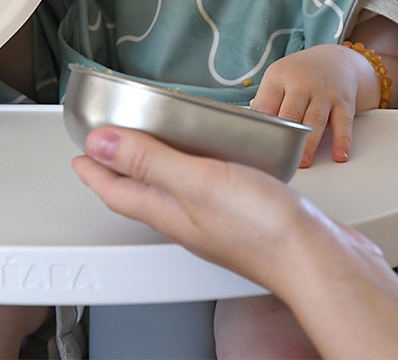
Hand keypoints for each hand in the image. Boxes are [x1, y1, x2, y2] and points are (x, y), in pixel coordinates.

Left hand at [72, 127, 381, 300]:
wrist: (314, 255)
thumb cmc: (262, 227)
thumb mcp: (199, 182)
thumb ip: (151, 161)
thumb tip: (102, 143)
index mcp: (170, 212)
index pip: (119, 190)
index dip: (96, 168)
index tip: (83, 149)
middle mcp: (190, 218)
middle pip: (144, 191)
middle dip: (122, 168)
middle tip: (111, 145)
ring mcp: (218, 218)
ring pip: (177, 188)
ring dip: (159, 165)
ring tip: (158, 145)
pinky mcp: (246, 212)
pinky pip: (210, 185)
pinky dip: (201, 165)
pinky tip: (220, 157)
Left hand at [252, 44, 371, 166]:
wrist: (336, 59)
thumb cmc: (300, 76)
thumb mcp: (278, 78)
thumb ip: (266, 103)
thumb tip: (251, 135)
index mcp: (280, 77)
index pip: (266, 103)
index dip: (261, 125)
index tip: (256, 145)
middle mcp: (303, 83)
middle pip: (291, 112)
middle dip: (286, 135)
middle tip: (279, 157)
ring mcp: (325, 93)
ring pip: (316, 120)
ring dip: (310, 142)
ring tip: (304, 162)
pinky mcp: (344, 102)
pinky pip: (343, 123)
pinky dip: (343, 140)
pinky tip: (340, 155)